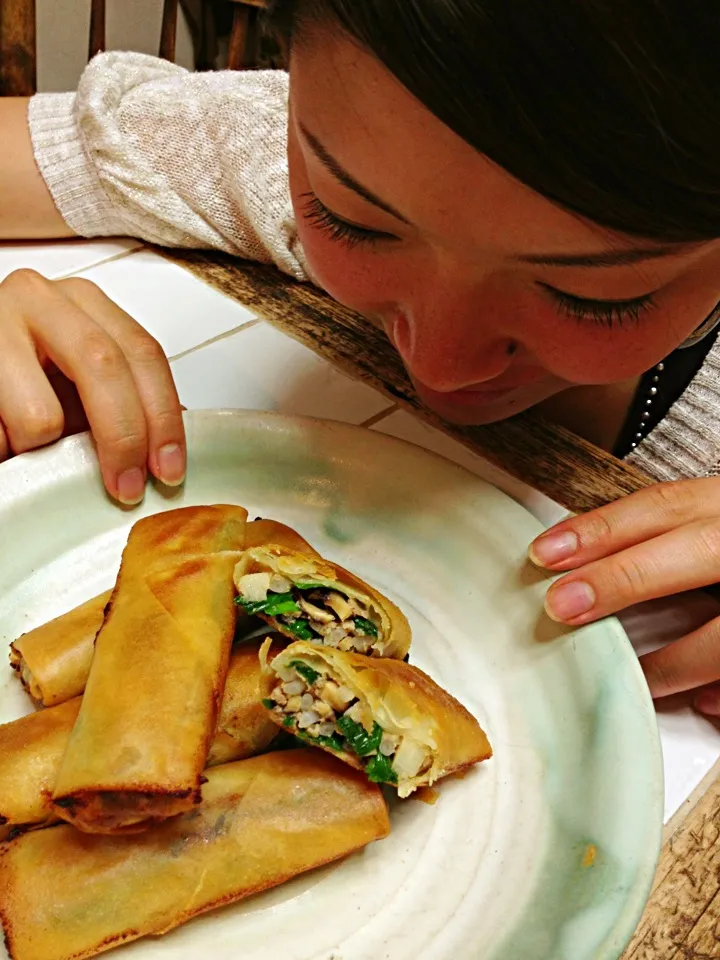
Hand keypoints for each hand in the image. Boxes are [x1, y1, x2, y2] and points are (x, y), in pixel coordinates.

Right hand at [0, 269, 185, 502]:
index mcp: (82, 301)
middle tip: (126, 486)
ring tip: (32, 446)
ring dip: (44, 450)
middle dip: (123, 438)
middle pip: (102, 366)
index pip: (142, 352)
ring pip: (40, 415)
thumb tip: (167, 449)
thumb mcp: (80, 376)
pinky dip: (7, 451)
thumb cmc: (25, 373)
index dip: (162, 416)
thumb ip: (125, 397)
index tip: (168, 468)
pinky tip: (6, 441)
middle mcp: (39, 299)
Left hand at [528, 478, 719, 716]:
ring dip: (679, 658)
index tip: (545, 552)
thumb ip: (675, 538)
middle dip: (626, 578)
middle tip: (561, 606)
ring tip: (636, 681)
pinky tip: (708, 707)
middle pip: (696, 549)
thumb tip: (590, 569)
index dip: (603, 527)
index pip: (665, 505)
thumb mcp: (717, 523)